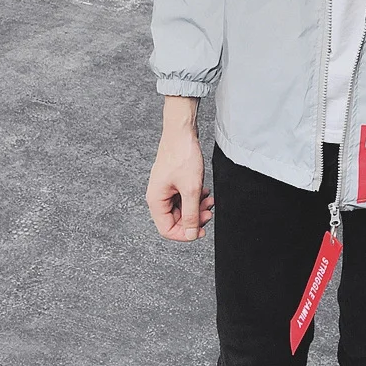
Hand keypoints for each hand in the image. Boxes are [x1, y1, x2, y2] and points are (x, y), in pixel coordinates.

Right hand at [146, 96, 213, 241]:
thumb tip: (191, 234)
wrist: (182, 131)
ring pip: (182, 208)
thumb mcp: (191, 189)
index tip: (201, 231)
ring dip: (197, 207)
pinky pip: (184, 196)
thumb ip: (191, 214)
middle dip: (194, 218)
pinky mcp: (173, 180)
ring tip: (209, 200)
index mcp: (156, 201)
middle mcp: (158, 196)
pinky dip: (195, 197)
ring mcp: (166, 188)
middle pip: (175, 219)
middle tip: (209, 212)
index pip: (167, 229)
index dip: (185, 234)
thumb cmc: (182, 155)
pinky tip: (205, 191)